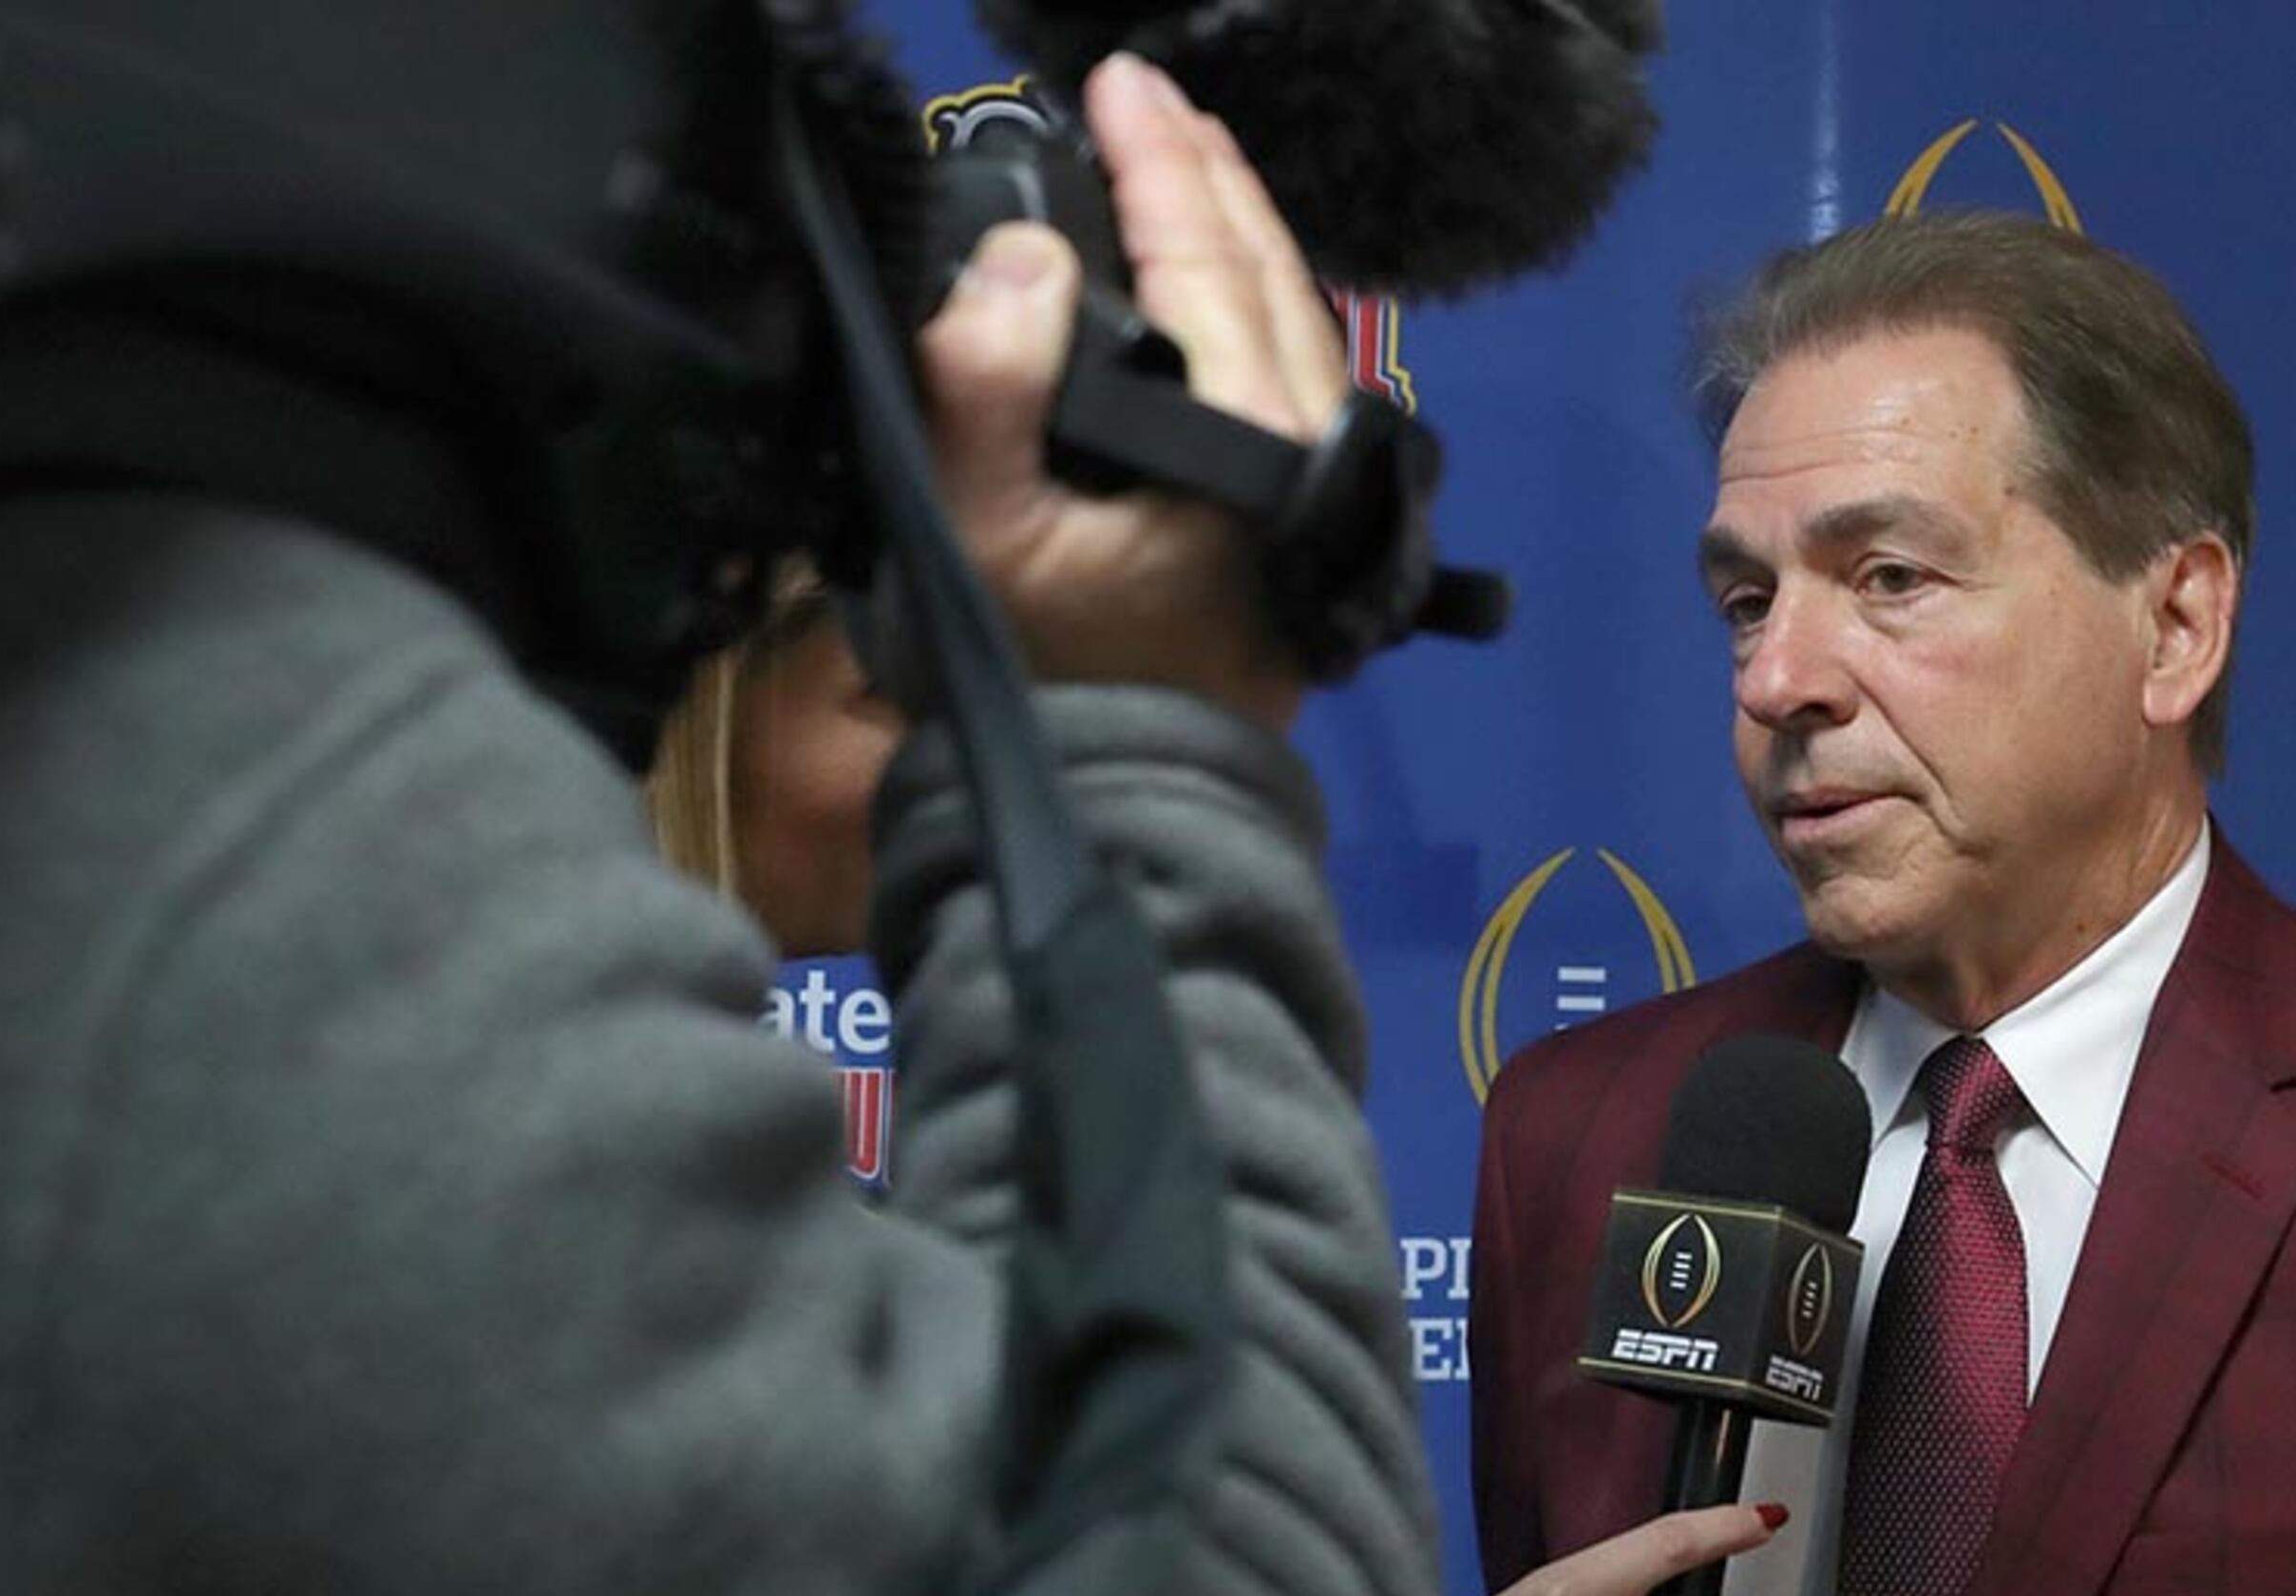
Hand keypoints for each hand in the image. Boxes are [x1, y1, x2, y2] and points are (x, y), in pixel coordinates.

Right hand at [912, 53, 1345, 731]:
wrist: (1133, 814)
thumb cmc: (1048, 684)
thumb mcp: (977, 537)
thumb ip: (987, 386)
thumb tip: (1021, 257)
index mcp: (1245, 439)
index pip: (1204, 259)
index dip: (1156, 160)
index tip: (1117, 80)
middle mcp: (1304, 449)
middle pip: (1269, 275)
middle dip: (1208, 176)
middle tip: (1150, 97)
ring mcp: (1318, 488)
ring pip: (1296, 323)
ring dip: (1238, 236)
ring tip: (1184, 164)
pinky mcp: (1307, 524)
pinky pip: (1296, 377)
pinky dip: (1256, 308)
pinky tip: (1217, 290)